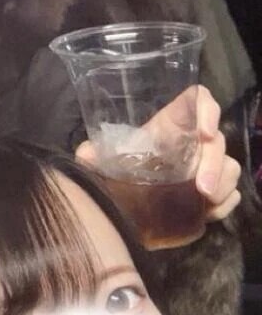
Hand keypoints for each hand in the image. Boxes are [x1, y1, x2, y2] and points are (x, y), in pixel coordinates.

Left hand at [77, 86, 241, 224]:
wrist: (124, 211)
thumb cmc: (119, 178)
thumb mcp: (105, 164)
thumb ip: (95, 156)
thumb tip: (84, 155)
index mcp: (170, 127)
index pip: (197, 102)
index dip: (207, 110)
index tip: (204, 132)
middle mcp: (191, 145)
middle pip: (216, 141)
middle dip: (214, 164)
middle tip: (202, 190)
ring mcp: (204, 170)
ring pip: (229, 167)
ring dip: (223, 184)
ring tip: (208, 202)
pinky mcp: (209, 197)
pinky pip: (231, 195)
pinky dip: (226, 204)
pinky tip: (211, 213)